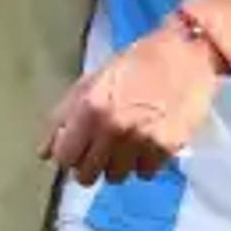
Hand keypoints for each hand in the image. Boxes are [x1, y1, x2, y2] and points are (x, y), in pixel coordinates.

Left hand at [44, 23, 221, 184]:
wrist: (186, 53)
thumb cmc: (136, 62)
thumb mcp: (92, 80)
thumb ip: (64, 116)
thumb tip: (43, 153)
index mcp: (90, 107)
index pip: (64, 158)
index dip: (69, 156)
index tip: (78, 149)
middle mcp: (113, 127)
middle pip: (87, 176)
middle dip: (91, 165)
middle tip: (104, 149)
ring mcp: (141, 140)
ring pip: (117, 177)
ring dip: (119, 165)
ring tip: (130, 142)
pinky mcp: (167, 148)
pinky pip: (146, 173)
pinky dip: (146, 163)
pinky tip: (150, 142)